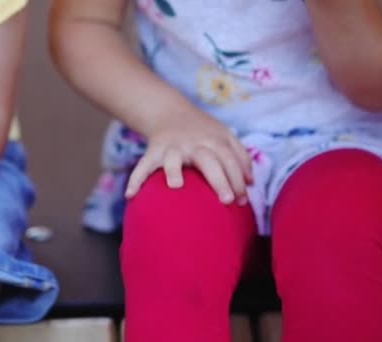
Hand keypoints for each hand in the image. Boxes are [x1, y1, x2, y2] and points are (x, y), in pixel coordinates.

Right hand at [125, 113, 252, 204]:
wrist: (169, 112)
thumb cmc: (202, 131)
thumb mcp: (224, 136)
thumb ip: (240, 156)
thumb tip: (250, 182)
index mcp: (214, 140)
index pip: (230, 160)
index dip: (238, 180)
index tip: (242, 202)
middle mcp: (194, 143)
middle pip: (208, 160)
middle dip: (219, 179)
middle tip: (227, 199)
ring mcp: (172, 147)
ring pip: (173, 158)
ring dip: (174, 170)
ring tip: (175, 185)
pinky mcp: (154, 151)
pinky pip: (143, 166)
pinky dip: (136, 180)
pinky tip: (130, 195)